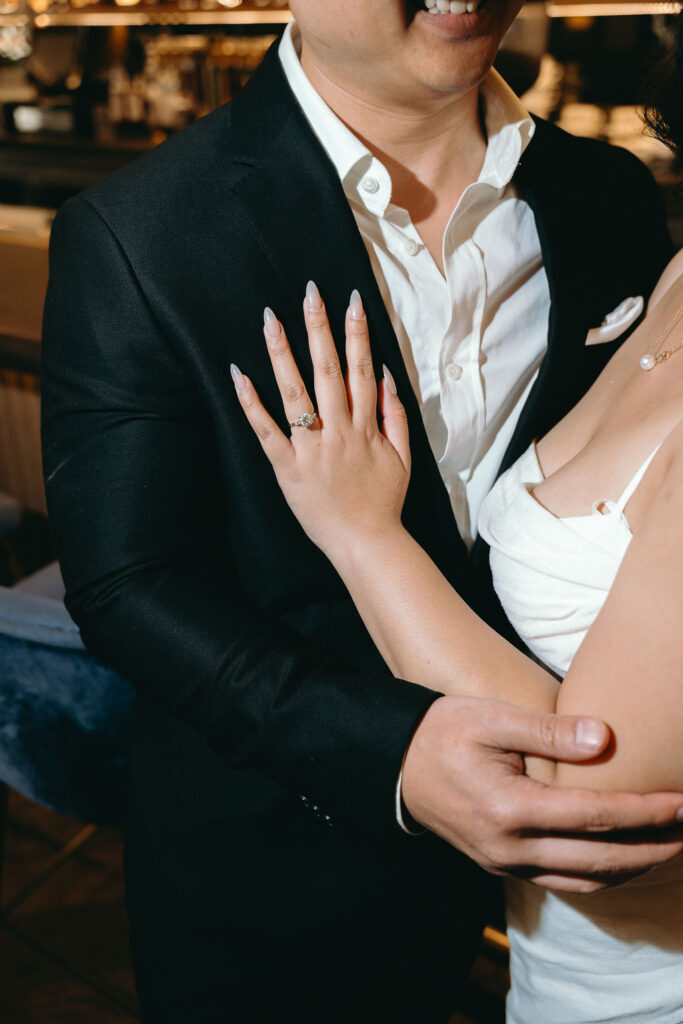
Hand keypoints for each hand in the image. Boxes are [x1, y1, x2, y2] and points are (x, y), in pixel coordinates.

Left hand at [232, 283, 409, 558]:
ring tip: (271, 319)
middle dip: (319, 327)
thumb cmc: (384, 501)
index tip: (352, 298)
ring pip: (295, 392)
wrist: (366, 543)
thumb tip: (385, 374)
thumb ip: (397, 414)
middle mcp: (338, 431)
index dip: (357, 331)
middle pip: (329, 370)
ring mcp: (310, 448)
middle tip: (310, 291)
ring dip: (282, 352)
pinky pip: (266, 431)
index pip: (361, 368)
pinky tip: (239, 374)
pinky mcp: (287, 468)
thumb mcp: (404, 457)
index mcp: (366, 426)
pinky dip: (251, 403)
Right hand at [402, 696, 682, 893]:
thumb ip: (549, 732)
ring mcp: (504, 862)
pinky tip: (620, 857)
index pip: (596, 816)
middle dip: (653, 847)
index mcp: (510, 808)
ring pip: (585, 881)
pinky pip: (563, 881)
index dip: (646, 811)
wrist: (396, 763)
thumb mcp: (491, 718)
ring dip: (632, 867)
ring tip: (666, 847)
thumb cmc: (444, 731)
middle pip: (600, 859)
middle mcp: (510, 847)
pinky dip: (601, 875)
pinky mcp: (501, 865)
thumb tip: (604, 738)